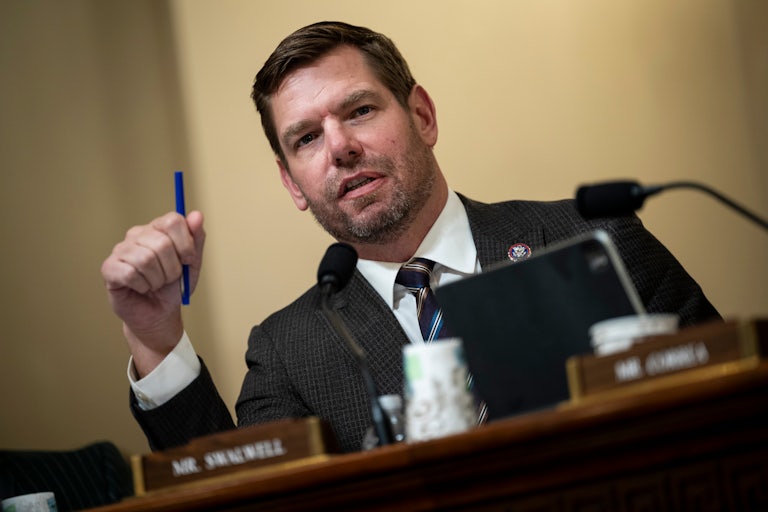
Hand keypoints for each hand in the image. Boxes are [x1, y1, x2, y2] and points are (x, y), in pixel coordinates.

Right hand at [101, 211, 204, 375]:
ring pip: (146, 259)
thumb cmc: (174, 286)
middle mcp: (137, 234)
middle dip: (173, 268)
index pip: (173, 221)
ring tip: (155, 284)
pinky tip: (142, 288)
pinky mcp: (109, 268)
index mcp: (158, 228)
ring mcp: (121, 250)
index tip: (188, 260)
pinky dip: (143, 286)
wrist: (159, 314)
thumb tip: (197, 215)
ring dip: (158, 279)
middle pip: (162, 243)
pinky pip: (130, 273)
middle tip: (169, 278)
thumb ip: (196, 238)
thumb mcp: (193, 263)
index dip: (186, 244)